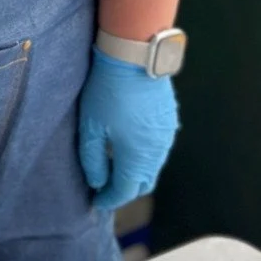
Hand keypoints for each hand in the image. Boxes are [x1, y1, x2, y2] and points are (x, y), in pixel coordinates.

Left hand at [77, 47, 179, 211]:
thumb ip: (92, 160)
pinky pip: (158, 150)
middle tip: (104, 187)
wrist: (134, 58)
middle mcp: (156, 153)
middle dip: (124, 190)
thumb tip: (97, 182)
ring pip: (152, 167)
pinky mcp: (169, 122)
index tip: (95, 202)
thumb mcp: (91, 126)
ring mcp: (166, 137)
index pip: (124, 191)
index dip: (108, 199)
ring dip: (135, 172)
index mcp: (136, 158)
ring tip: (114, 166)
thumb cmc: (107, 92)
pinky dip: (144, 156)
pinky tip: (128, 145)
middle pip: (142, 183)